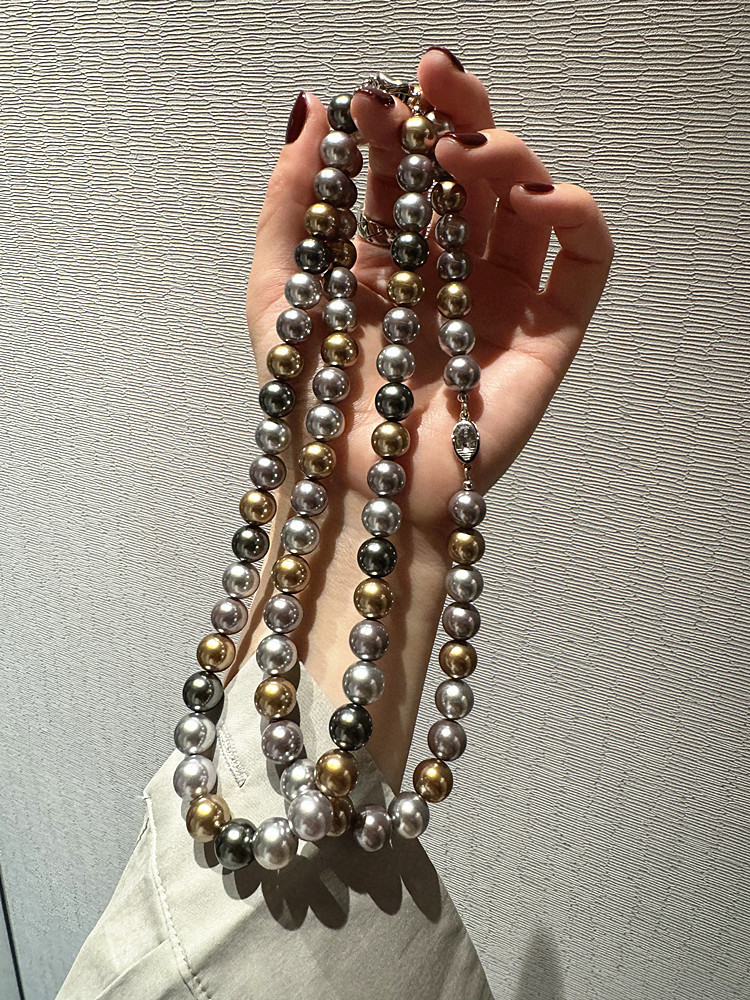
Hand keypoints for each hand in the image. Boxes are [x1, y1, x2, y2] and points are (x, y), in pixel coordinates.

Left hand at [247, 48, 612, 527]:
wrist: (360, 488)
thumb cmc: (316, 403)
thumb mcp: (279, 291)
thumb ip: (287, 203)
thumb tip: (311, 108)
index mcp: (390, 261)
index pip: (405, 173)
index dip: (396, 126)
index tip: (373, 100)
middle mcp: (449, 272)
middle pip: (472, 175)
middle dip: (457, 116)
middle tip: (435, 83)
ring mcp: (502, 300)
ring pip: (528, 203)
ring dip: (506, 157)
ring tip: (463, 153)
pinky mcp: (548, 333)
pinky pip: (582, 259)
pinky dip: (575, 213)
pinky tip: (535, 197)